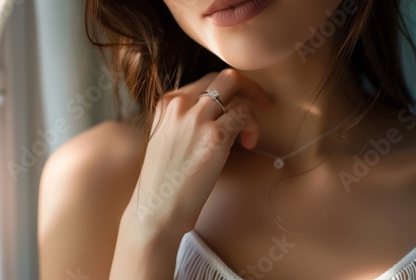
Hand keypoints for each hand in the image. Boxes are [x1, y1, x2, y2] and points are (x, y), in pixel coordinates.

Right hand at [125, 69, 269, 238]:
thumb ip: (185, 119)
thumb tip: (219, 114)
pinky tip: (249, 144)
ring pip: (236, 85)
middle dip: (247, 86)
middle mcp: (180, 104)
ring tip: (250, 133)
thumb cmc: (164, 180)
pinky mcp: (215, 136)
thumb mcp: (167, 137)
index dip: (226, 92)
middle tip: (259, 103)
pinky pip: (245, 113)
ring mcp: (197, 118)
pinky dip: (253, 126)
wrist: (156, 208)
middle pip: (223, 76)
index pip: (205, 82)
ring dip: (253, 104)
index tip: (235, 106)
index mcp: (166, 104)